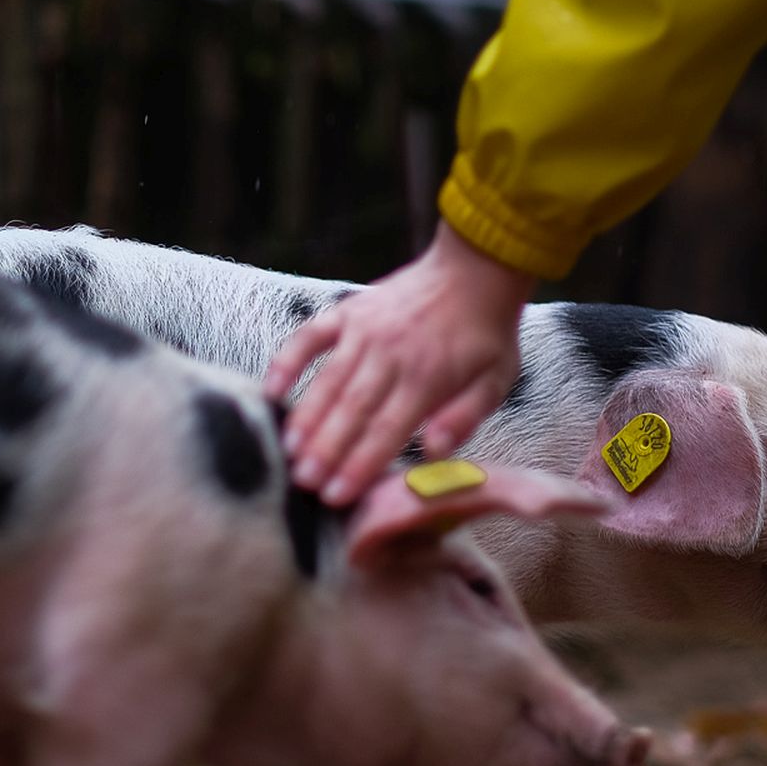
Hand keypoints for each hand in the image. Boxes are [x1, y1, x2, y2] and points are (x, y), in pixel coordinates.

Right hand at [265, 222, 534, 504]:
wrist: (475, 269)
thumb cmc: (485, 335)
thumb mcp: (496, 381)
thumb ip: (465, 417)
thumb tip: (435, 451)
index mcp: (428, 377)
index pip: (388, 430)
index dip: (360, 465)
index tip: (336, 496)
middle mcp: (391, 354)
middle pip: (352, 411)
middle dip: (325, 451)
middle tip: (301, 483)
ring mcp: (365, 330)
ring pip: (329, 381)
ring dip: (306, 417)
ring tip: (287, 450)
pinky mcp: (349, 312)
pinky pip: (309, 336)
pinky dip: (287, 361)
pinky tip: (270, 390)